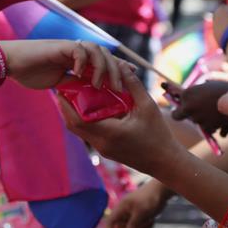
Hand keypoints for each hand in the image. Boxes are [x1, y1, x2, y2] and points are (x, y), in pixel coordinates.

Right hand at [0, 39, 136, 91]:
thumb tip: (85, 97)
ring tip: (100, 85)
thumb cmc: (31, 72)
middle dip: (116, 71)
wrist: (12, 62)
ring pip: (97, 51)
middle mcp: (78, 52)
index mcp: (80, 60)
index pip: (106, 62)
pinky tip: (81, 74)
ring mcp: (70, 48)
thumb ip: (72, 86)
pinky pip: (79, 50)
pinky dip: (83, 62)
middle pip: (107, 55)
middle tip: (119, 89)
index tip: (133, 78)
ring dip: (102, 67)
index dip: (120, 68)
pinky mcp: (61, 47)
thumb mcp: (58, 83)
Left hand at [59, 69, 184, 175]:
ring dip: (74, 114)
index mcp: (109, 132)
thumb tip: (122, 66)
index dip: (66, 103)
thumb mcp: (148, 106)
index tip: (61, 88)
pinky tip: (89, 108)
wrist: (166, 162)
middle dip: (65, 107)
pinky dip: (85, 121)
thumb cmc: (159, 134)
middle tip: (63, 89)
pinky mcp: (106, 151)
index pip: (78, 118)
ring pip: (80, 131)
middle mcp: (101, 143)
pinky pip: (89, 134)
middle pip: (74, 126)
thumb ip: (133, 85)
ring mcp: (102, 149)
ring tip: (73, 95)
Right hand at [106, 179, 171, 227]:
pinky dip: (146, 227)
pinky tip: (152, 220)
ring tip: (149, 221)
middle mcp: (125, 212)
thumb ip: (132, 225)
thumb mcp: (141, 213)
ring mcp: (132, 215)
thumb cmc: (149, 199)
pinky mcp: (140, 217)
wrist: (161, 192)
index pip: (110, 221)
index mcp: (121, 208)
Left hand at [165, 80, 227, 135]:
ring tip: (214, 111)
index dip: (172, 96)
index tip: (168, 94)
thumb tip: (186, 98)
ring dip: (201, 118)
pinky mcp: (206, 128)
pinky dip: (212, 126)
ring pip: (194, 121)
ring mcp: (196, 119)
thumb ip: (196, 94)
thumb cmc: (226, 89)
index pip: (172, 96)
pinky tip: (220, 119)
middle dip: (182, 114)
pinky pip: (206, 128)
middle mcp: (188, 106)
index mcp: (187, 93)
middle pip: (177, 115)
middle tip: (190, 112)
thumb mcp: (208, 86)